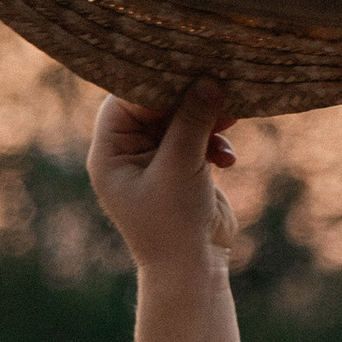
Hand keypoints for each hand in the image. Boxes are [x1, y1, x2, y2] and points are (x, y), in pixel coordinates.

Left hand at [89, 81, 239, 272]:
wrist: (194, 272)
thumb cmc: (175, 225)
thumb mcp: (181, 167)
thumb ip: (193, 121)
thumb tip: (210, 79)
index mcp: (110, 152)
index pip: (127, 98)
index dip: (158, 83)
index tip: (189, 69)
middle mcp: (128, 152)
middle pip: (156, 105)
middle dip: (188, 98)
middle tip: (217, 85)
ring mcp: (157, 160)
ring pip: (181, 120)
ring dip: (207, 120)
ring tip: (231, 119)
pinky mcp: (183, 169)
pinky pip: (197, 139)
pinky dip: (214, 143)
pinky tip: (228, 159)